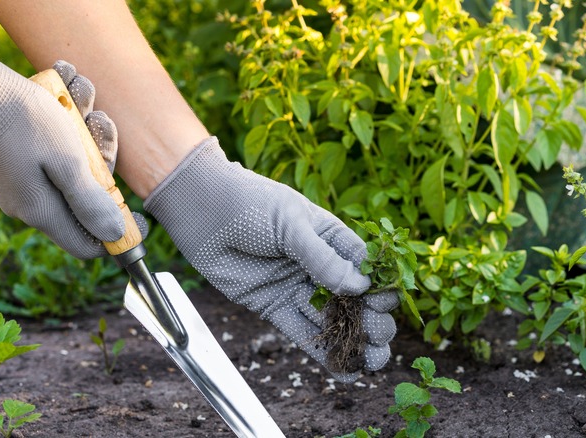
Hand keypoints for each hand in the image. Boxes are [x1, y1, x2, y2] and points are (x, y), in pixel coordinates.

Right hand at [0, 7, 123, 258]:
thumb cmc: (23, 121)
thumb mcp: (68, 164)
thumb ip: (92, 202)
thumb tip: (115, 236)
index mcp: (42, 211)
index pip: (86, 244)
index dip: (116, 233)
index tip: (141, 215)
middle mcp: (33, 199)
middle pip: (89, 195)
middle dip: (103, 155)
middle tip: (99, 120)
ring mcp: (28, 175)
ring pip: (77, 158)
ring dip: (86, 123)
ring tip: (78, 90)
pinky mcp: (23, 152)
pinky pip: (57, 140)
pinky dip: (68, 112)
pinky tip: (64, 81)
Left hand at [144, 137, 398, 381]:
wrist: (201, 209)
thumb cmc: (249, 203)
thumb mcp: (291, 224)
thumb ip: (322, 258)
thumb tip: (360, 288)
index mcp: (330, 237)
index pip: (365, 267)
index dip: (378, 287)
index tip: (384, 304)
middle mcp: (317, 265)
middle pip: (353, 298)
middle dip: (371, 320)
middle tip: (380, 337)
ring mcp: (295, 286)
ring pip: (330, 319)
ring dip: (353, 342)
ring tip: (374, 363)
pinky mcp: (272, 306)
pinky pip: (301, 332)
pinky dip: (321, 352)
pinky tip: (344, 371)